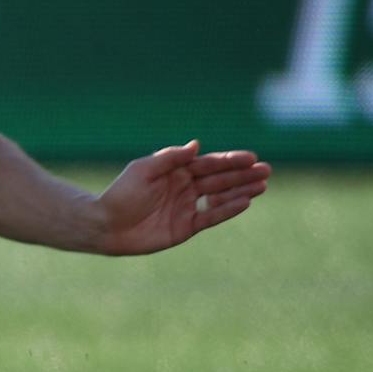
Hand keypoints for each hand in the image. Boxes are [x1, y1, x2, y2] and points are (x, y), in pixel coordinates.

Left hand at [97, 142, 270, 255]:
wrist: (106, 225)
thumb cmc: (121, 194)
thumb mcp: (144, 170)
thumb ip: (170, 158)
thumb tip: (197, 144)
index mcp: (176, 172)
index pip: (209, 164)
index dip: (230, 160)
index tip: (251, 157)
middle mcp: (185, 188)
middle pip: (220, 179)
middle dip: (243, 175)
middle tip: (266, 170)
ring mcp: (187, 208)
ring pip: (220, 197)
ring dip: (241, 191)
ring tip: (262, 185)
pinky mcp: (186, 227)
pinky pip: (211, 217)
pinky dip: (228, 210)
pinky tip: (245, 203)